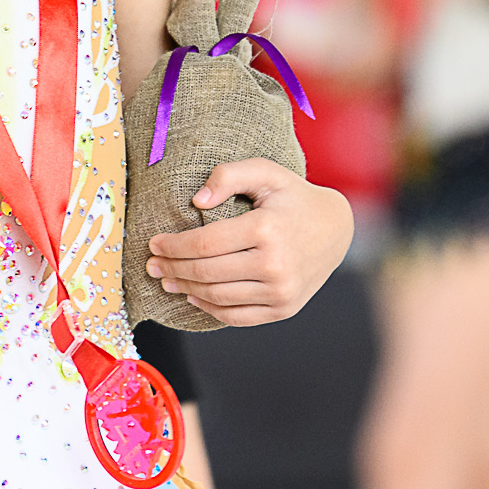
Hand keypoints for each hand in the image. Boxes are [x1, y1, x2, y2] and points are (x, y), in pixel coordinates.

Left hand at [143, 160, 352, 325]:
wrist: (336, 230)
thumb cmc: (293, 197)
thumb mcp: (265, 172)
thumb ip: (228, 175)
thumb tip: (196, 202)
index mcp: (266, 229)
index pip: (204, 244)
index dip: (173, 246)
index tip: (154, 243)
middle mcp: (275, 265)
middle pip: (206, 273)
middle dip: (172, 269)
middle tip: (152, 265)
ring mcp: (280, 292)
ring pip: (217, 296)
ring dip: (185, 289)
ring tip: (167, 280)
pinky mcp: (283, 309)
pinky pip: (237, 316)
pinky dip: (210, 308)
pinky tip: (194, 296)